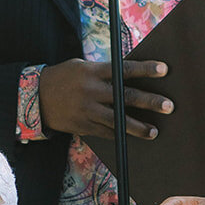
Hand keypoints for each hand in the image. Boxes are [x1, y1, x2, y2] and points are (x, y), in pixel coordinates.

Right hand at [38, 58, 172, 140]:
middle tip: (168, 106)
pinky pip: (106, 132)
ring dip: (138, 127)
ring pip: (118, 120)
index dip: (145, 69)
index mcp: (92, 71)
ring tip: (154, 131)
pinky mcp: (83, 125)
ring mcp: (86, 110)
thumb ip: (104, 72)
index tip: (164, 70)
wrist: (35, 96)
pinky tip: (132, 137)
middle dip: (149, 102)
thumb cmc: (64, 77)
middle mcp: (91, 91)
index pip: (124, 69)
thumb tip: (130, 77)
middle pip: (126, 96)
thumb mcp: (81, 67)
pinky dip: (120, 134)